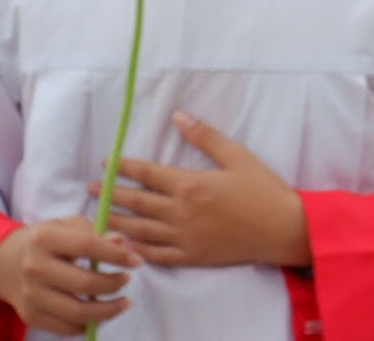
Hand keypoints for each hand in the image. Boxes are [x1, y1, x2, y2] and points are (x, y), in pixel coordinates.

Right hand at [0, 218, 138, 334]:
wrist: (6, 261)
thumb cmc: (49, 240)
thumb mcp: (69, 225)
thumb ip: (97, 232)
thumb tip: (123, 244)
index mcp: (45, 238)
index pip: (87, 246)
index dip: (117, 255)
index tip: (137, 261)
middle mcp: (34, 267)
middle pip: (84, 283)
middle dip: (114, 284)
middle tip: (127, 280)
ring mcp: (30, 294)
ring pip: (77, 312)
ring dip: (108, 311)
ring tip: (123, 303)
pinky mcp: (30, 315)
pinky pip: (65, 328)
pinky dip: (88, 325)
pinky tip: (100, 314)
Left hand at [92, 111, 307, 268]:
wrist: (283, 229)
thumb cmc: (264, 190)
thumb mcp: (239, 157)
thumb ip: (206, 137)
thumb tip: (179, 117)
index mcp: (191, 184)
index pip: (148, 174)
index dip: (124, 167)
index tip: (107, 163)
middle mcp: (181, 212)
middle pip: (137, 202)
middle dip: (111, 193)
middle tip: (90, 189)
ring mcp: (183, 237)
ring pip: (139, 229)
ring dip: (115, 220)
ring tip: (97, 215)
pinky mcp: (190, 256)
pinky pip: (154, 254)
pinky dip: (134, 248)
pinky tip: (122, 243)